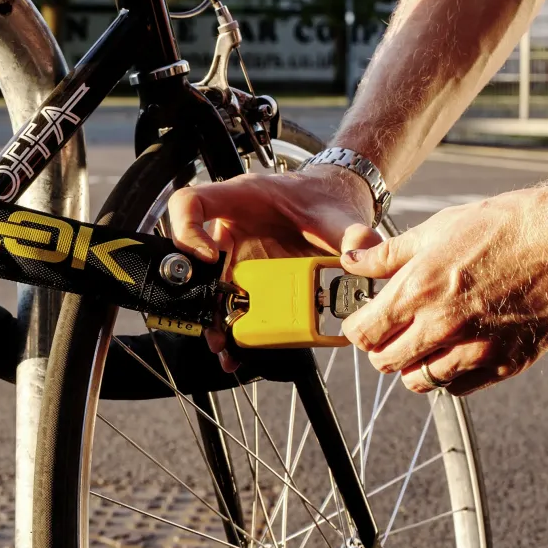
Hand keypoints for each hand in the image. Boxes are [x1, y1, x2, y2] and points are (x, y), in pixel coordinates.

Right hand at [168, 166, 380, 369]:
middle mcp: (230, 230)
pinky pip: (229, 301)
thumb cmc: (324, 201)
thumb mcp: (338, 216)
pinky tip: (240, 345)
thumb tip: (360, 255)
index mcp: (239, 201)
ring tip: (224, 346)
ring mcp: (235, 255)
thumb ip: (352, 234)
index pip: (190, 203)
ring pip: (208, 287)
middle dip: (198, 295)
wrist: (333, 207)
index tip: (208, 257)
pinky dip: (232, 325)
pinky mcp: (246, 278)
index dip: (186, 230)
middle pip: (193, 259)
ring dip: (213, 318)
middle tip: (213, 324)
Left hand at [339, 185, 547, 394]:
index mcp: (419, 290)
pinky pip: (457, 387)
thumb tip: (351, 261)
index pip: (362, 333)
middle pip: (384, 362)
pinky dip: (448, 374)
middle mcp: (443, 326)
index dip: (357, 327)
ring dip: (412, 364)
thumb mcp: (438, 229)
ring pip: (418, 381)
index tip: (364, 319)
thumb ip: (387, 254)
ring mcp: (476, 350)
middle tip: (392, 329)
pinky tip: (455, 348)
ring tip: (424, 339)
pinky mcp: (505, 364)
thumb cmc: (506, 226)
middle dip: (380, 347)